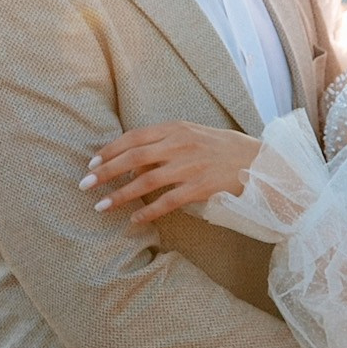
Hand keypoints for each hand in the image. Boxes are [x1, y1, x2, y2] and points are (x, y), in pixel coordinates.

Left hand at [85, 119, 260, 221]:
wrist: (262, 163)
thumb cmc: (225, 150)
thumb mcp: (194, 137)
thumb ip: (165, 144)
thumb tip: (133, 163)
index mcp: (177, 128)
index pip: (134, 137)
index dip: (110, 150)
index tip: (92, 164)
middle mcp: (181, 143)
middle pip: (134, 157)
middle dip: (106, 172)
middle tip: (84, 185)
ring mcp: (191, 165)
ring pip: (146, 180)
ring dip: (120, 195)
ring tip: (101, 207)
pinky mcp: (202, 186)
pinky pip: (168, 201)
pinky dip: (148, 210)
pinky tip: (134, 219)